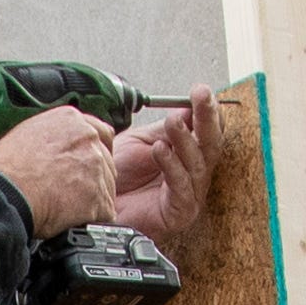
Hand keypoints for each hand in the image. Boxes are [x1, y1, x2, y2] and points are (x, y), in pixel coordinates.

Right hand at [0, 104, 115, 236]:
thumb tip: (48, 151)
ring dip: (91, 200)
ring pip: (106, 187)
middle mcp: (88, 138)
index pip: (99, 132)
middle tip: (72, 191)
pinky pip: (104, 212)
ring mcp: (96, 167)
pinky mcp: (99, 197)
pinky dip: (89, 219)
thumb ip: (48, 139)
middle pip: (105, 161)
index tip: (86, 165)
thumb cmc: (3, 170)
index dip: (93, 151)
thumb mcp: (23, 136)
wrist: (3, 194)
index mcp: (69, 120)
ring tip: (64, 208)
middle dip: (92, 177)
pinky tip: (69, 219)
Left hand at [100, 94, 217, 247]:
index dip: (208, 111)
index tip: (201, 91)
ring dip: (185, 140)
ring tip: (172, 123)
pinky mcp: (180, 213)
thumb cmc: (115, 177)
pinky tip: (160, 150)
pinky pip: (182, 187)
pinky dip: (172, 166)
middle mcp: (192, 174)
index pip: (207, 131)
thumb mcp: (141, 143)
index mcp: (186, 155)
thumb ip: (164, 129)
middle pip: (211, 145)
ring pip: (198, 164)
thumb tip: (187, 108)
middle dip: (207, 119)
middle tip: (201, 97)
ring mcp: (189, 194)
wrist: (94, 203)